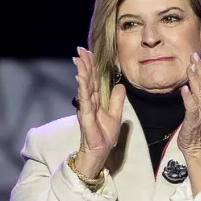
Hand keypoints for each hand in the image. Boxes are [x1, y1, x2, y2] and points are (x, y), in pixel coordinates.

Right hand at [74, 47, 126, 179]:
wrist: (100, 152)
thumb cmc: (104, 136)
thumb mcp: (116, 115)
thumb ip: (117, 101)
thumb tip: (120, 85)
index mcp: (96, 101)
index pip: (95, 80)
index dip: (93, 66)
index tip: (90, 52)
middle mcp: (89, 102)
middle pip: (88, 79)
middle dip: (85, 63)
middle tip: (81, 49)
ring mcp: (86, 108)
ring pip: (85, 86)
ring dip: (83, 71)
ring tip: (79, 58)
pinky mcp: (85, 116)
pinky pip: (85, 99)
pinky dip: (83, 87)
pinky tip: (81, 77)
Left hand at [178, 48, 200, 156]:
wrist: (196, 146)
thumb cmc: (196, 125)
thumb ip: (200, 92)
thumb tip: (197, 74)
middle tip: (196, 54)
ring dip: (196, 79)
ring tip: (191, 67)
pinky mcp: (193, 121)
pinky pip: (192, 108)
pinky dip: (189, 98)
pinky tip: (184, 89)